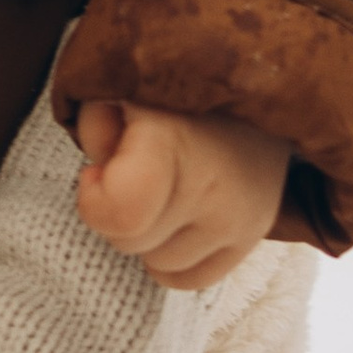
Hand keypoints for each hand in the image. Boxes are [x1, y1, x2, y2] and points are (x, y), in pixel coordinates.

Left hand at [74, 98, 288, 292]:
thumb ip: (95, 121)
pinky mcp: (254, 235)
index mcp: (177, 142)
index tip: (97, 171)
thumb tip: (100, 170)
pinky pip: (189, 279)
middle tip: (133, 166)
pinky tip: (176, 214)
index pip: (122, 213)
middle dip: (117, 211)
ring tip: (161, 184)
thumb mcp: (120, 81)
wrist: (257, 72)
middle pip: (130, 242)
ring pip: (158, 264)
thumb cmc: (172, 79)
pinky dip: (172, 255)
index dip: (95, 198)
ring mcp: (241, 217)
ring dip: (148, 232)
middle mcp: (216, 187)